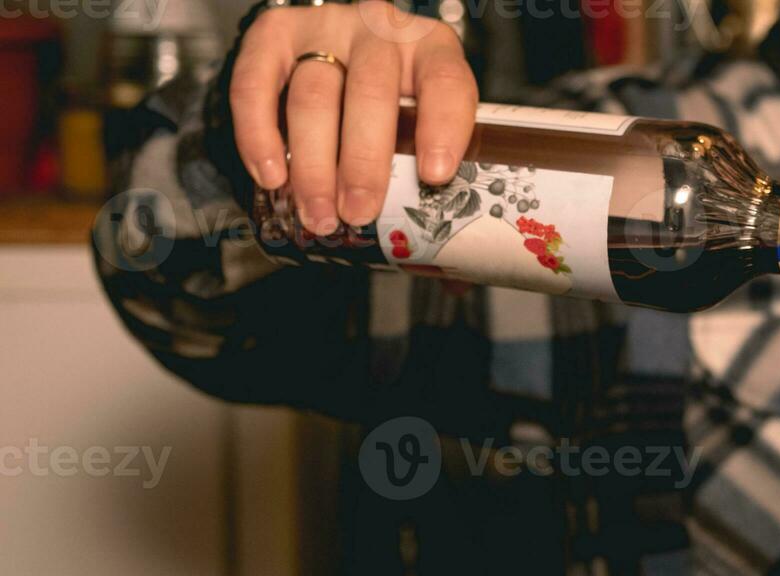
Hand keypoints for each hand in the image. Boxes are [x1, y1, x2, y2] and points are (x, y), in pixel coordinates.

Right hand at [230, 0, 477, 233]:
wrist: (339, 55)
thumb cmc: (391, 106)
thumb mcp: (423, 130)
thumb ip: (436, 186)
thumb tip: (452, 273)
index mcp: (433, 54)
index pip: (447, 83)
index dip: (443, 128)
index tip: (435, 175)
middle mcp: (380, 33)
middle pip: (370, 93)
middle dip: (363, 162)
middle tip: (358, 213)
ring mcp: (326, 29)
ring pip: (314, 94)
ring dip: (313, 163)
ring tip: (318, 213)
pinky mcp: (275, 34)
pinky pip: (256, 82)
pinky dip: (259, 134)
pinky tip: (271, 176)